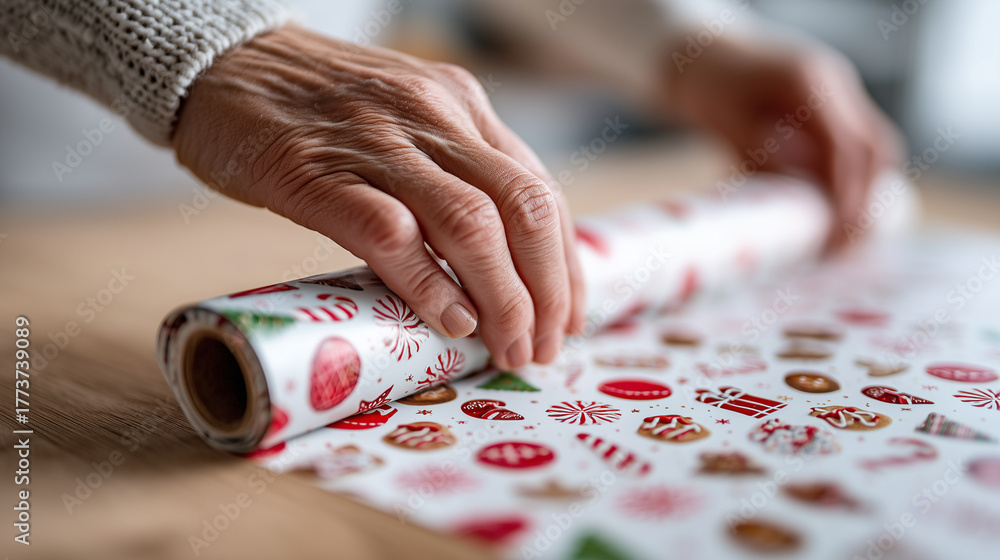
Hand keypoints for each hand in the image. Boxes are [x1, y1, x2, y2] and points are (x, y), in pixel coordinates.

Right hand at [173, 25, 584, 367]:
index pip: (539, 191)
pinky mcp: (314, 173)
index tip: (567, 316)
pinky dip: (429, 283)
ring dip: (503, 298)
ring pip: (471, 224)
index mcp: (460, 106)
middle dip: (546, 290)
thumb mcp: (405, 118)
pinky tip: (450, 320)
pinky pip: (390, 232)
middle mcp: (432, 117)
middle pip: (522, 210)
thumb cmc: (314, 105)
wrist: (219, 61)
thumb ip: (450, 171)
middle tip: (543, 348)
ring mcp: (375, 142)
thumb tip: (493, 259)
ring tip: (508, 349)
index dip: (564, 263)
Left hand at [664, 33, 902, 244]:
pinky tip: (832, 220)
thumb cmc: (708, 85)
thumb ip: (761, 146)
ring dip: (866, 196)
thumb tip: (798, 176)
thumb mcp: (725, 118)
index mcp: (812, 83)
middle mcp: (836, 86)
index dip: (849, 196)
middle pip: (878, 149)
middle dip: (868, 202)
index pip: (849, 147)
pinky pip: (855, 152)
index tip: (837, 235)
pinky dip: (850, 186)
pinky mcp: (831, 114)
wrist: (702, 56)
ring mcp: (838, 98)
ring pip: (875, 151)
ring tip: (840, 243)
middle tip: (842, 248)